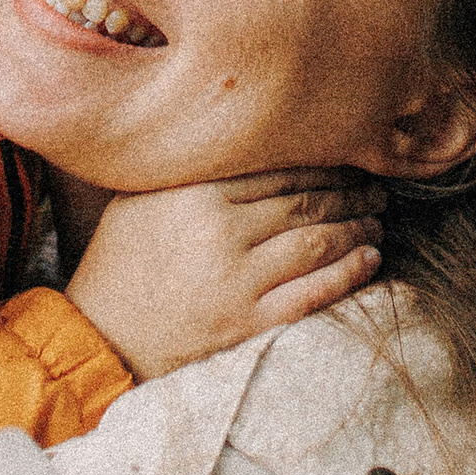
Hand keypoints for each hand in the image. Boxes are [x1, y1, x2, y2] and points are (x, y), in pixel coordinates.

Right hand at [67, 171, 383, 382]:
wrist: (100, 337)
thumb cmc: (121, 261)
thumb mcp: (143, 197)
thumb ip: (194, 168)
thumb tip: (254, 137)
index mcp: (195, 192)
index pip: (280, 165)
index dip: (324, 162)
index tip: (347, 159)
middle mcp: (220, 231)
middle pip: (307, 200)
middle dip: (351, 192)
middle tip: (375, 189)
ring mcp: (236, 280)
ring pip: (318, 242)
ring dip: (357, 228)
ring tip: (375, 221)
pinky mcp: (247, 323)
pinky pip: (314, 292)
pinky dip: (349, 273)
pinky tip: (369, 258)